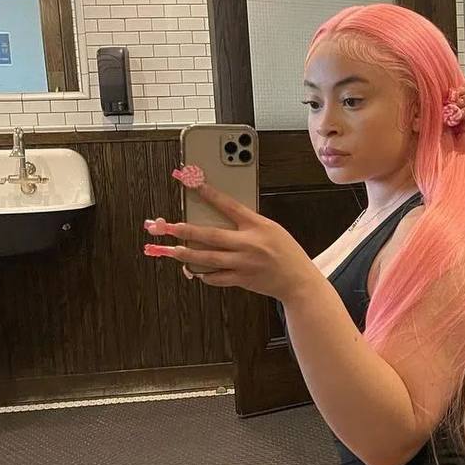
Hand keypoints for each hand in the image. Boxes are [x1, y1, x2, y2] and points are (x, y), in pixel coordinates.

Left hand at [143, 170, 319, 299]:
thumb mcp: (271, 229)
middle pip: (211, 235)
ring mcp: (243, 264)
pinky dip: (203, 274)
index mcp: (257, 226)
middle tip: (166, 227)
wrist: (298, 280)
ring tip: (170, 250)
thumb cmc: (286, 252)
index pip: (228, 205)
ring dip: (186, 253)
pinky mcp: (241, 280)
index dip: (208, 193)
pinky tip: (194, 270)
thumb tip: (222, 220)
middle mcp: (248, 244)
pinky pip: (216, 277)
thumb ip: (248, 224)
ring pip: (208, 258)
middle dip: (185, 230)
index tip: (191, 183)